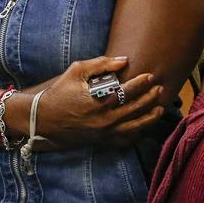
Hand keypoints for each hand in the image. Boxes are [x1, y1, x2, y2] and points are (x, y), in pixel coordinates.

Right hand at [35, 55, 163, 148]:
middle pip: (135, 109)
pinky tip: (144, 126)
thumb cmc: (59, 93)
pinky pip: (125, 140)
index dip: (141, 83)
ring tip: (160, 109)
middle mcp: (104, 120)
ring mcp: (103, 134)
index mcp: (98, 102)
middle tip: (159, 89)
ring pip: (134, 128)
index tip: (150, 75)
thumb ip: (101, 64)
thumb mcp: (76, 71)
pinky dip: (137, 134)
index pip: (127, 91)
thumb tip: (124, 60)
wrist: (43, 119)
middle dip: (150, 98)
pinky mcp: (101, 142)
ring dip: (149, 118)